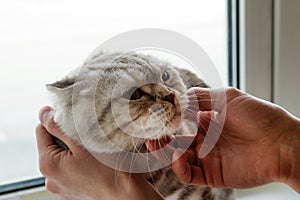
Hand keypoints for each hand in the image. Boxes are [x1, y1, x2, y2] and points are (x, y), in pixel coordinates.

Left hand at [36, 106, 162, 199]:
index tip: (73, 118)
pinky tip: (93, 162)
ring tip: (91, 150)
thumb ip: (58, 126)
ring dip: (73, 150)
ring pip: (62, 157)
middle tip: (86, 135)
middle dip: (66, 136)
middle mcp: (50, 179)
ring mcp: (61, 187)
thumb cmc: (108, 168)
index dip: (56, 120)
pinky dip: (78, 162)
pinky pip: (69, 169)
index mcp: (48, 164)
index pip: (41, 130)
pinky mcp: (71, 191)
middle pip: (52, 145)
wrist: (127, 193)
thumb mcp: (82, 142)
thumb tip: (43, 114)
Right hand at [147, 87, 299, 191]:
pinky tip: (177, 156)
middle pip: (174, 140)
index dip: (167, 118)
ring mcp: (207, 157)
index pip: (180, 121)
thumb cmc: (258, 116)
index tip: (154, 114)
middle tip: (149, 132)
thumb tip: (177, 97)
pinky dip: (178, 167)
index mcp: (207, 121)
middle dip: (160, 136)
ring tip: (155, 143)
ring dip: (164, 151)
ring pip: (177, 157)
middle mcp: (204, 139)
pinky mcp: (211, 174)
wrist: (280, 143)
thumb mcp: (226, 98)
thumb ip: (200, 97)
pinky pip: (189, 174)